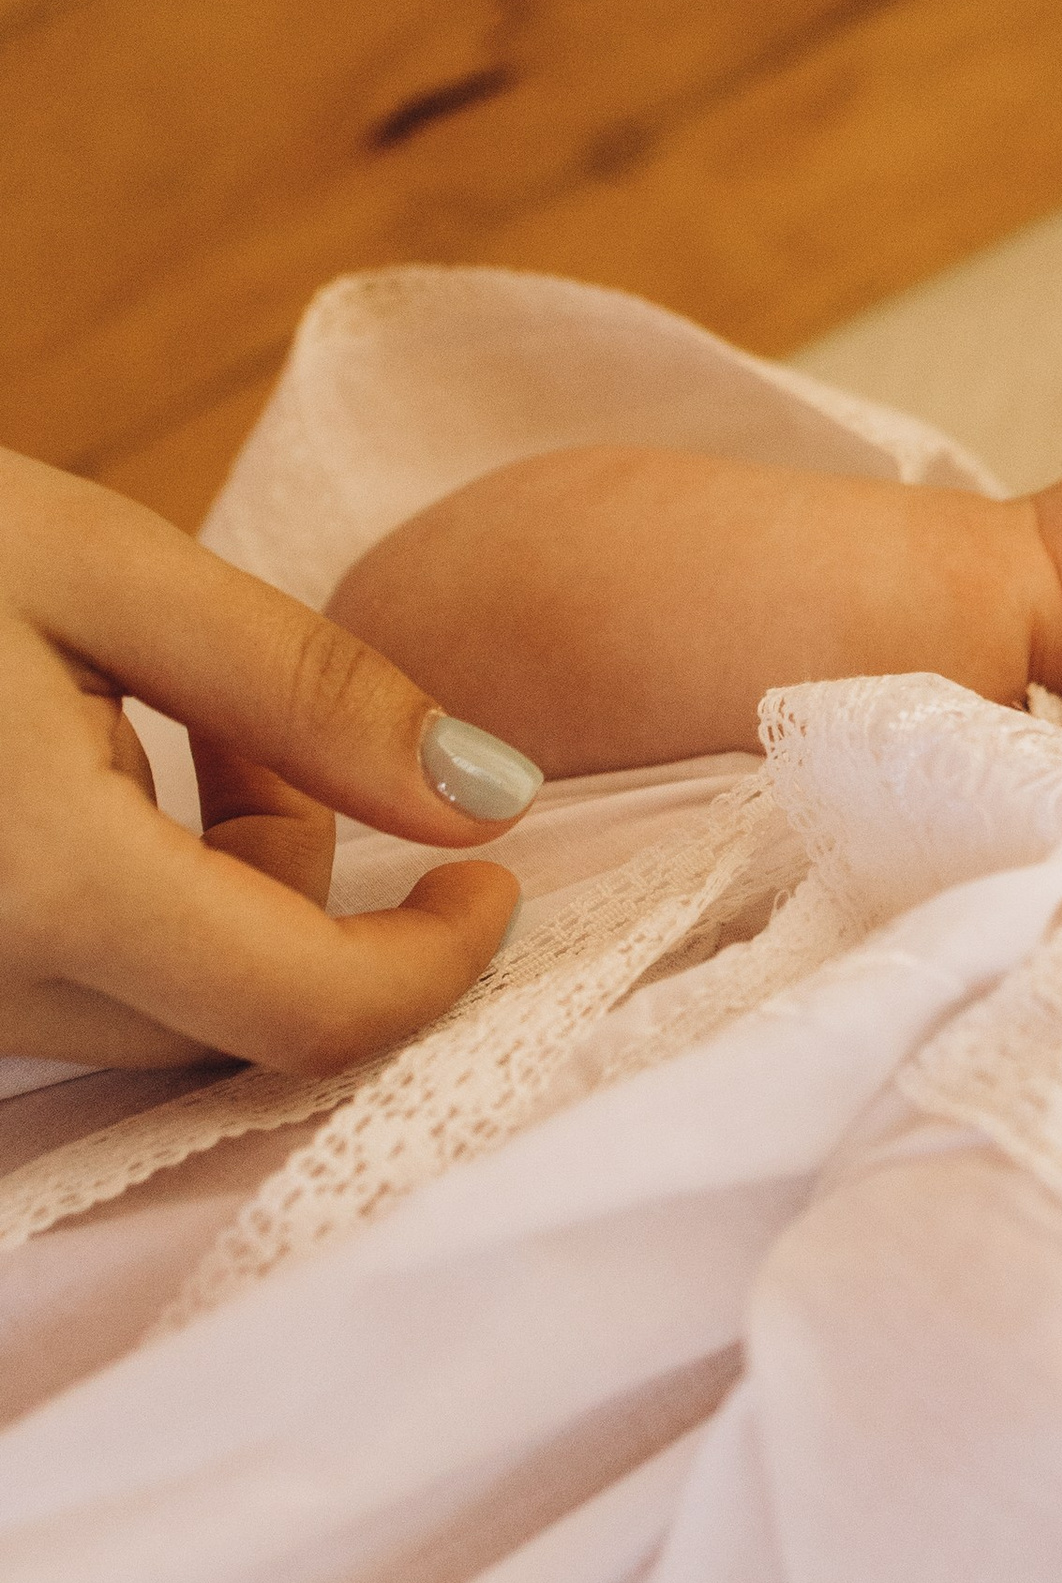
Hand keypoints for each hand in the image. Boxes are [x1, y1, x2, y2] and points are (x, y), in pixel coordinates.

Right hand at [0, 448, 533, 1077]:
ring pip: (149, 1007)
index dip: (439, 963)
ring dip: (210, 884)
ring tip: (149, 708)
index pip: (309, 1013)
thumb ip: (310, 691)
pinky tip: (73, 760)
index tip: (496, 870)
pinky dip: (118, 899)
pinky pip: (56, 985)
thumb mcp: (100, 565)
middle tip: (247, 715)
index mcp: (42, 885)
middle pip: (235, 1017)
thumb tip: (491, 800)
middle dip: (303, 883)